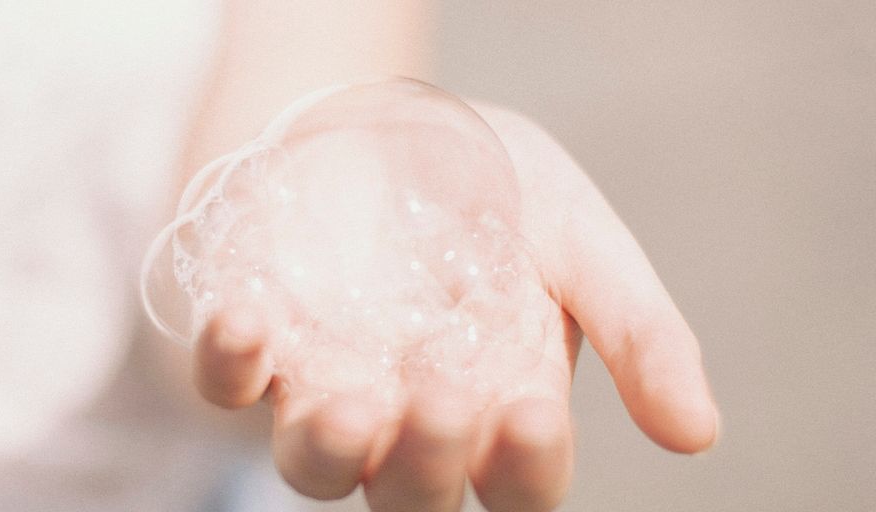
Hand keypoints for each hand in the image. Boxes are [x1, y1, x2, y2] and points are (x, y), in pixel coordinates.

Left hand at [190, 103, 718, 511]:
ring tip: (349, 403)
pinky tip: (250, 317)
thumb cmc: (497, 190)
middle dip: (426, 459)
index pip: (517, 477)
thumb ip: (638, 332)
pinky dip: (230, 362)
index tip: (532, 411)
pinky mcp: (260, 343)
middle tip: (442, 393)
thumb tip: (699, 435)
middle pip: (412, 490)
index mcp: (500, 404)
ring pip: (314, 465)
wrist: (396, 124)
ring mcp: (328, 383)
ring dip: (328, 448)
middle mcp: (410, 415)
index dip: (524, 464)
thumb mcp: (583, 240)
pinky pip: (227, 383)